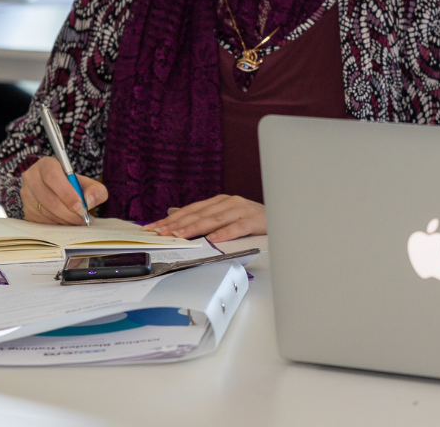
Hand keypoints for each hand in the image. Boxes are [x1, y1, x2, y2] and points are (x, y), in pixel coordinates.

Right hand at [18, 156, 106, 224]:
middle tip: (83, 219)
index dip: (67, 194)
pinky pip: (40, 220)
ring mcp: (26, 194)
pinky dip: (56, 224)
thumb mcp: (86, 183)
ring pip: (44, 211)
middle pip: (48, 198)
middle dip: (68, 212)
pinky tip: (66, 222)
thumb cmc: (72, 185)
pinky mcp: (25, 209)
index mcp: (47, 165)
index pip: (53, 178)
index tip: (80, 206)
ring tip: (78, 221)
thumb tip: (89, 202)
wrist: (57, 190)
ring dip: (63, 220)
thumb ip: (95, 190)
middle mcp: (32, 178)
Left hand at [144, 195, 265, 242]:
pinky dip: (225, 233)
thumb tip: (181, 225)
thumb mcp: (229, 218)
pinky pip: (238, 227)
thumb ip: (209, 220)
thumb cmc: (255, 220)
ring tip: (180, 235)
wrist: (285, 216)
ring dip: (195, 228)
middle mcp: (229, 202)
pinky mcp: (255, 220)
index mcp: (221, 201)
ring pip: (214, 219)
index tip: (154, 227)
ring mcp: (242, 210)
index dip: (171, 218)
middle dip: (177, 224)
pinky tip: (213, 239)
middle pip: (199, 214)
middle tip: (161, 232)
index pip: (191, 209)